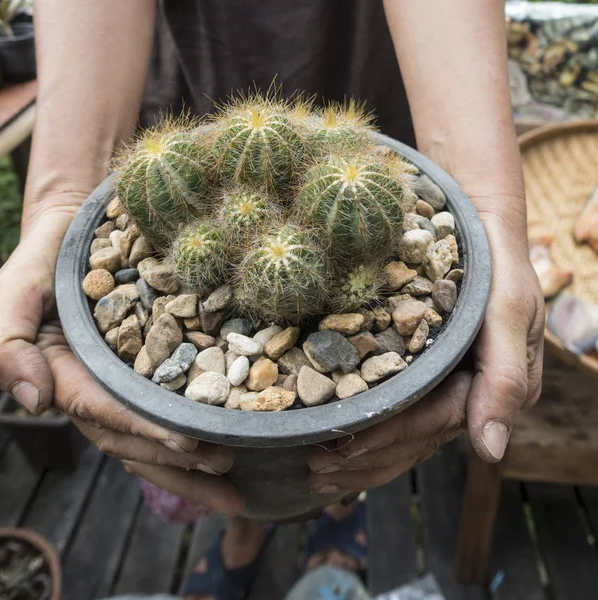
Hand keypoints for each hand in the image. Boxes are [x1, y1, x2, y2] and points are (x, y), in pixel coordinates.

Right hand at [0, 206, 242, 515]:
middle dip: (174, 462)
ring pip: (152, 431)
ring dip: (189, 460)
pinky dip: (192, 426)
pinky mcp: (146, 367)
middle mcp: (94, 388)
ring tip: (232, 476)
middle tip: (224, 473)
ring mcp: (121, 382)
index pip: (103, 411)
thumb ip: (9, 343)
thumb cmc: (46, 257)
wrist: (75, 232)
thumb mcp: (16, 291)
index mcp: (63, 374)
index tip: (187, 443)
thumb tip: (35, 402)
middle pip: (132, 437)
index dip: (143, 428)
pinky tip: (225, 437)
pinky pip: (168, 402)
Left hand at [308, 199, 544, 490]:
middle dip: (365, 460)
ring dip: (358, 453)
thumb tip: (491, 452)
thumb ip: (506, 377)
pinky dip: (361, 420)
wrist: (477, 213)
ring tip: (315, 466)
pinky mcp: (421, 363)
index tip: (340, 449)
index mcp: (493, 386)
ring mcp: (442, 379)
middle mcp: (467, 390)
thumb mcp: (509, 309)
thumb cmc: (496, 258)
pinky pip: (391, 401)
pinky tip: (329, 433)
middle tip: (315, 470)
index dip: (387, 439)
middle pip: (414, 438)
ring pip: (400, 429)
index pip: (433, 423)